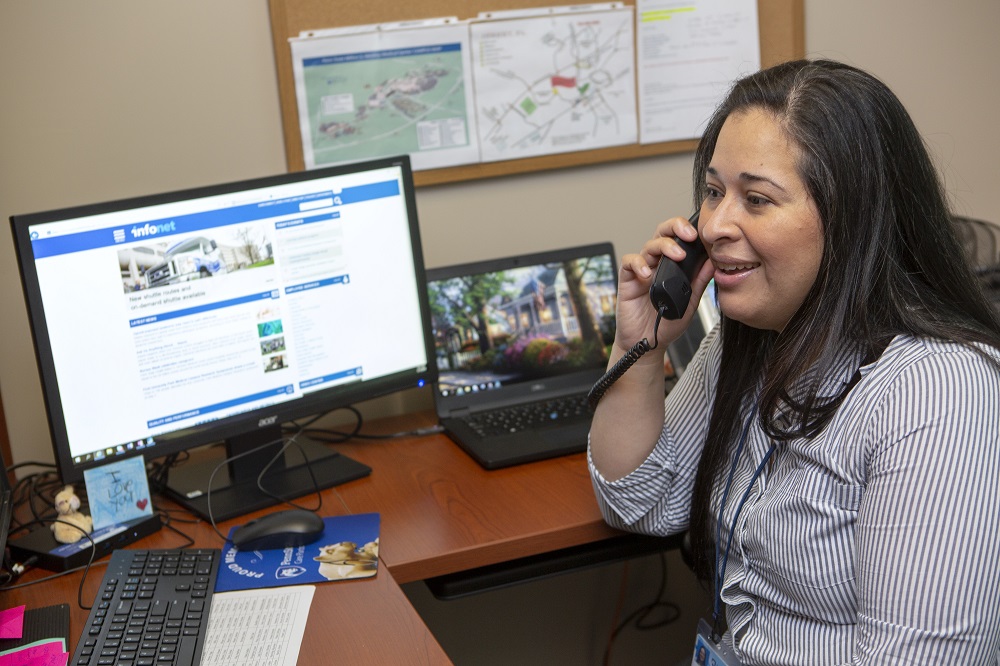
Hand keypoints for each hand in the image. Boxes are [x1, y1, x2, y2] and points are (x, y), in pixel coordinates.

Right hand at [614, 215, 713, 353]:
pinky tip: (647, 274)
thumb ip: (700, 280)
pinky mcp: (627, 279)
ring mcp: (642, 270)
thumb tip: (714, 261)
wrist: (648, 342)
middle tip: (689, 235)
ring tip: (677, 256)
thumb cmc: (667, 322)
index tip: (703, 237)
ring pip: (649, 245)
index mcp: (674, 265)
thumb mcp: (690, 300)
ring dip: (664, 246)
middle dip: (676, 227)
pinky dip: (638, 263)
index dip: (690, 231)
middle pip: (663, 233)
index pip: (680, 239)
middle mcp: (658, 263)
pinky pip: (629, 261)